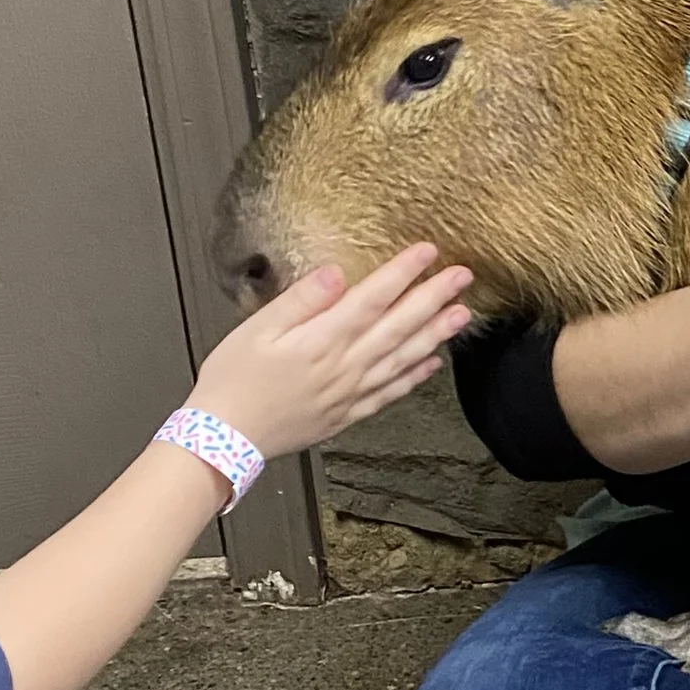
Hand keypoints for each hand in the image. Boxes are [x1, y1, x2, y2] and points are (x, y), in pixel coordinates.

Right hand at [187, 244, 474, 459]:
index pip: (373, 298)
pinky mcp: (348, 414)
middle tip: (464, 276)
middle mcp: (345, 366)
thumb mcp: (257, 329)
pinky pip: (391, 393)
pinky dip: (415, 377)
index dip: (403, 272)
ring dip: (436, 334)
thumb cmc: (234, 379)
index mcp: (323, 340)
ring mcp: (351, 392)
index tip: (428, 250)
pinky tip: (433, 363)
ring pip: (404, 358)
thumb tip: (337, 272)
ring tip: (462, 314)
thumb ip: (301, 300)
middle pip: (399, 326)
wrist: (226, 438)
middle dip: (433, 297)